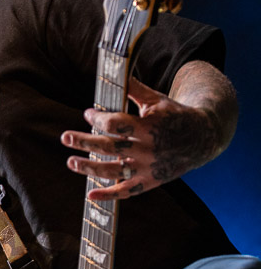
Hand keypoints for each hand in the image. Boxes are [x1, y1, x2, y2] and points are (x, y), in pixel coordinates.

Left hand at [60, 77, 217, 201]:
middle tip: (65, 137)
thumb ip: (134, 89)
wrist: (202, 138)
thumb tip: (113, 72)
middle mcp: (147, 150)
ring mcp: (147, 168)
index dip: (99, 119)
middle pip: (110, 148)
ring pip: (114, 171)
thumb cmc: (174, 115)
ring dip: (89, 167)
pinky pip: (127, 192)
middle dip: (85, 142)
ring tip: (70, 162)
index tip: (88, 113)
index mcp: (149, 127)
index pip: (117, 125)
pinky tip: (91, 195)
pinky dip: (109, 195)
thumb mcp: (156, 99)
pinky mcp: (149, 182)